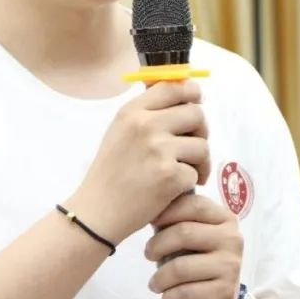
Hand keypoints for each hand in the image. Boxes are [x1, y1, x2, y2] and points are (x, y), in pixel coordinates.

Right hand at [67, 81, 209, 243]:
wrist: (97, 211)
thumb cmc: (110, 171)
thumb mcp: (120, 131)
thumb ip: (147, 113)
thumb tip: (184, 95)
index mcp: (133, 111)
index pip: (174, 86)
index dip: (192, 92)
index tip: (196, 102)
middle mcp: (146, 125)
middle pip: (196, 114)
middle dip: (201, 132)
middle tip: (193, 147)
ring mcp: (159, 150)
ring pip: (202, 145)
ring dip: (200, 161)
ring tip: (186, 171)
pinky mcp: (170, 176)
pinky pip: (196, 173)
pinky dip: (190, 183)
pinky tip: (175, 189)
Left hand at [145, 194, 243, 298]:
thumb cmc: (198, 261)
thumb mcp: (192, 235)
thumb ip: (179, 219)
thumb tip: (151, 209)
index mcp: (225, 218)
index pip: (194, 205)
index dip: (168, 211)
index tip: (151, 221)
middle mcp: (232, 239)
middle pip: (184, 233)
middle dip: (157, 244)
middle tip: (148, 254)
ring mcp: (231, 265)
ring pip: (181, 267)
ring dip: (159, 278)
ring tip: (155, 283)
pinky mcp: (225, 291)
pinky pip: (185, 292)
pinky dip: (168, 297)